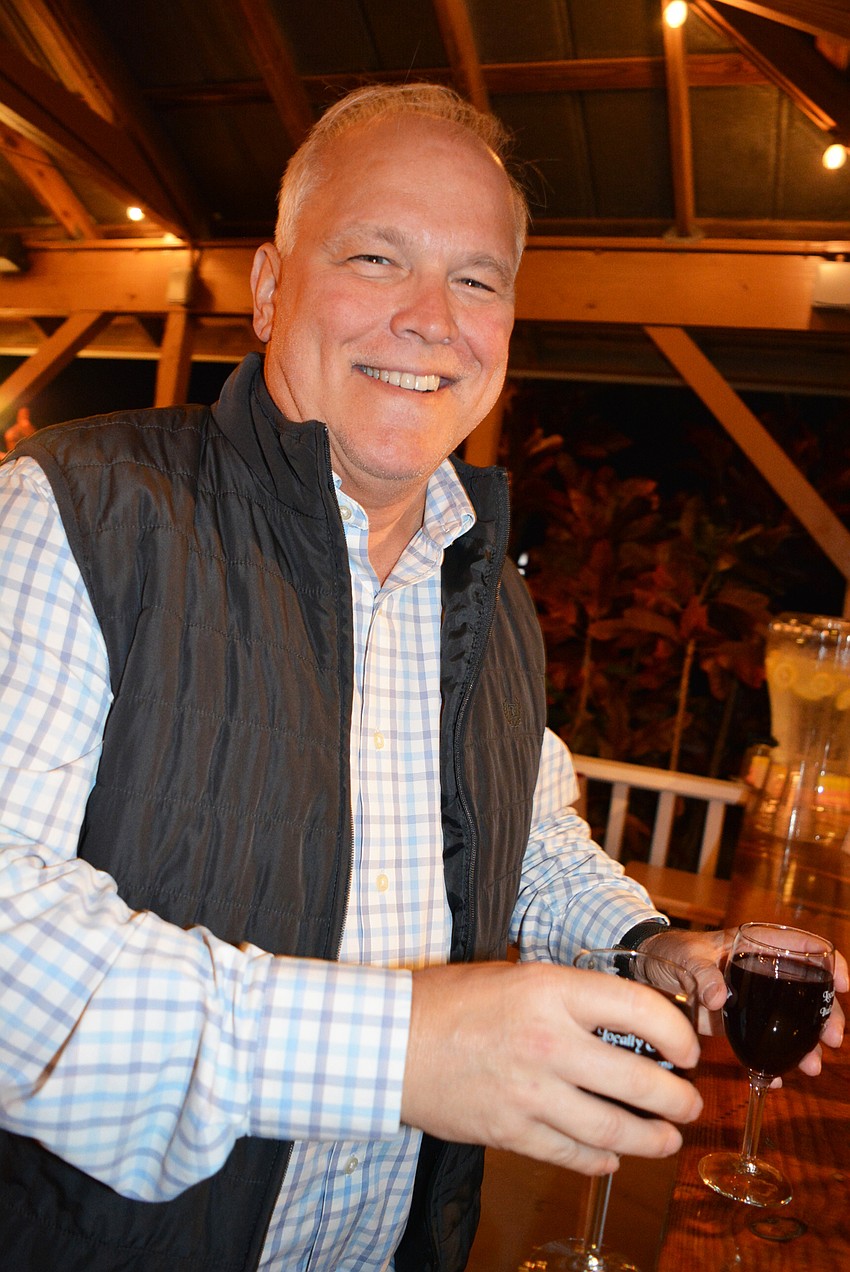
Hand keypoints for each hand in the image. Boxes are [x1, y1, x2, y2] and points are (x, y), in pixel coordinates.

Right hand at [402, 960, 701, 1176]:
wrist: (389, 1041)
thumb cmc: (450, 1000)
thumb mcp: (517, 975)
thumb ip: (569, 997)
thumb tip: (624, 1022)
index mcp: (552, 991)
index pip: (640, 1010)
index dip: (677, 1034)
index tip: (687, 1049)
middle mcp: (549, 1042)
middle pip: (639, 1080)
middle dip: (677, 1100)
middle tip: (689, 1105)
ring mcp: (530, 1092)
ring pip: (612, 1128)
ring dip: (651, 1139)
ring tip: (668, 1140)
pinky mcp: (511, 1130)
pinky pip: (571, 1154)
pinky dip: (599, 1159)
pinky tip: (612, 1157)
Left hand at [638, 927, 848, 1077]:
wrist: (648, 973)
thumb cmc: (672, 951)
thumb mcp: (687, 956)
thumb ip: (704, 974)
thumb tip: (719, 998)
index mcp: (757, 946)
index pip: (803, 946)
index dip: (830, 961)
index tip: (842, 984)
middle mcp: (763, 972)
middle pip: (808, 990)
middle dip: (826, 1015)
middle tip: (832, 1039)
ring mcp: (754, 1000)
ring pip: (792, 1021)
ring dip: (806, 1044)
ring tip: (812, 1066)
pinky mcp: (739, 1024)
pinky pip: (763, 1042)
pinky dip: (772, 1061)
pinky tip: (776, 1078)